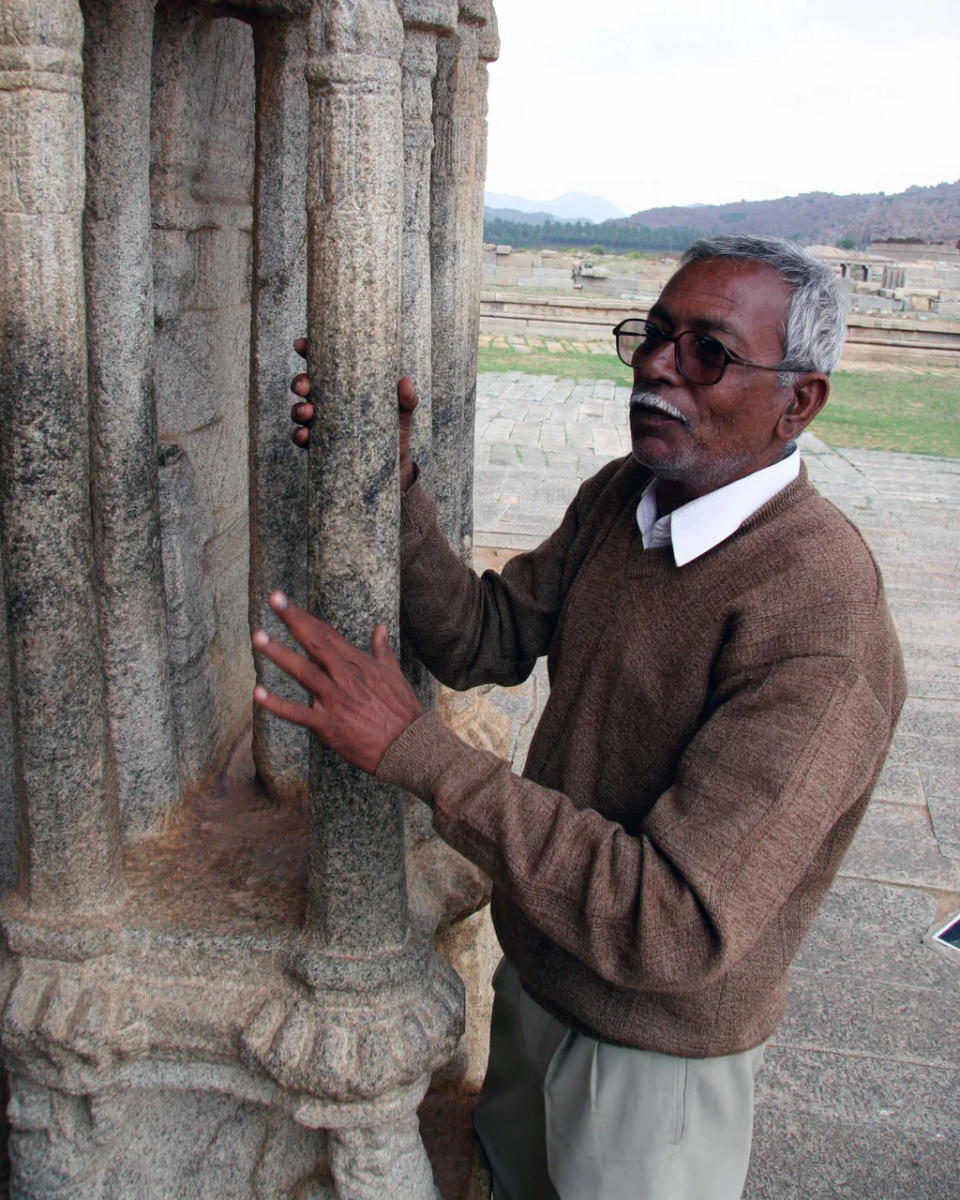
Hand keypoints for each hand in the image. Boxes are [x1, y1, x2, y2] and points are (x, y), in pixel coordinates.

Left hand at [252, 591, 422, 774]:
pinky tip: (257, 693)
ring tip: (258, 638)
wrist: (409, 746)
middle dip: (293, 620)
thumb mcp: (394, 674)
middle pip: (315, 643)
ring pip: (304, 672)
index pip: (326, 633)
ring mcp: (336, 700)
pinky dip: (277, 704)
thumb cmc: (403, 710)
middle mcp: (346, 677)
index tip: (283, 600)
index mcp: (359, 663)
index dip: (303, 615)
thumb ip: (381, 649)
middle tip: (274, 599)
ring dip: (280, 654)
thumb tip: (380, 627)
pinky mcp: (329, 725)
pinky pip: (298, 714)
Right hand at [290, 338, 418, 491]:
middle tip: (305, 386)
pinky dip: (299, 435)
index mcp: (344, 387)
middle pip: (305, 386)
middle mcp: (329, 402)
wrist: (394, 465)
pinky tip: (304, 434)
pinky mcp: (322, 445)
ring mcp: (323, 423)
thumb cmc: (395, 431)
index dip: (308, 352)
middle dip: (300, 382)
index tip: (301, 344)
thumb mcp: (402, 414)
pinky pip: (303, 438)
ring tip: (307, 411)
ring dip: (298, 409)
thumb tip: (405, 382)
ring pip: (300, 411)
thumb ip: (406, 400)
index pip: (322, 365)